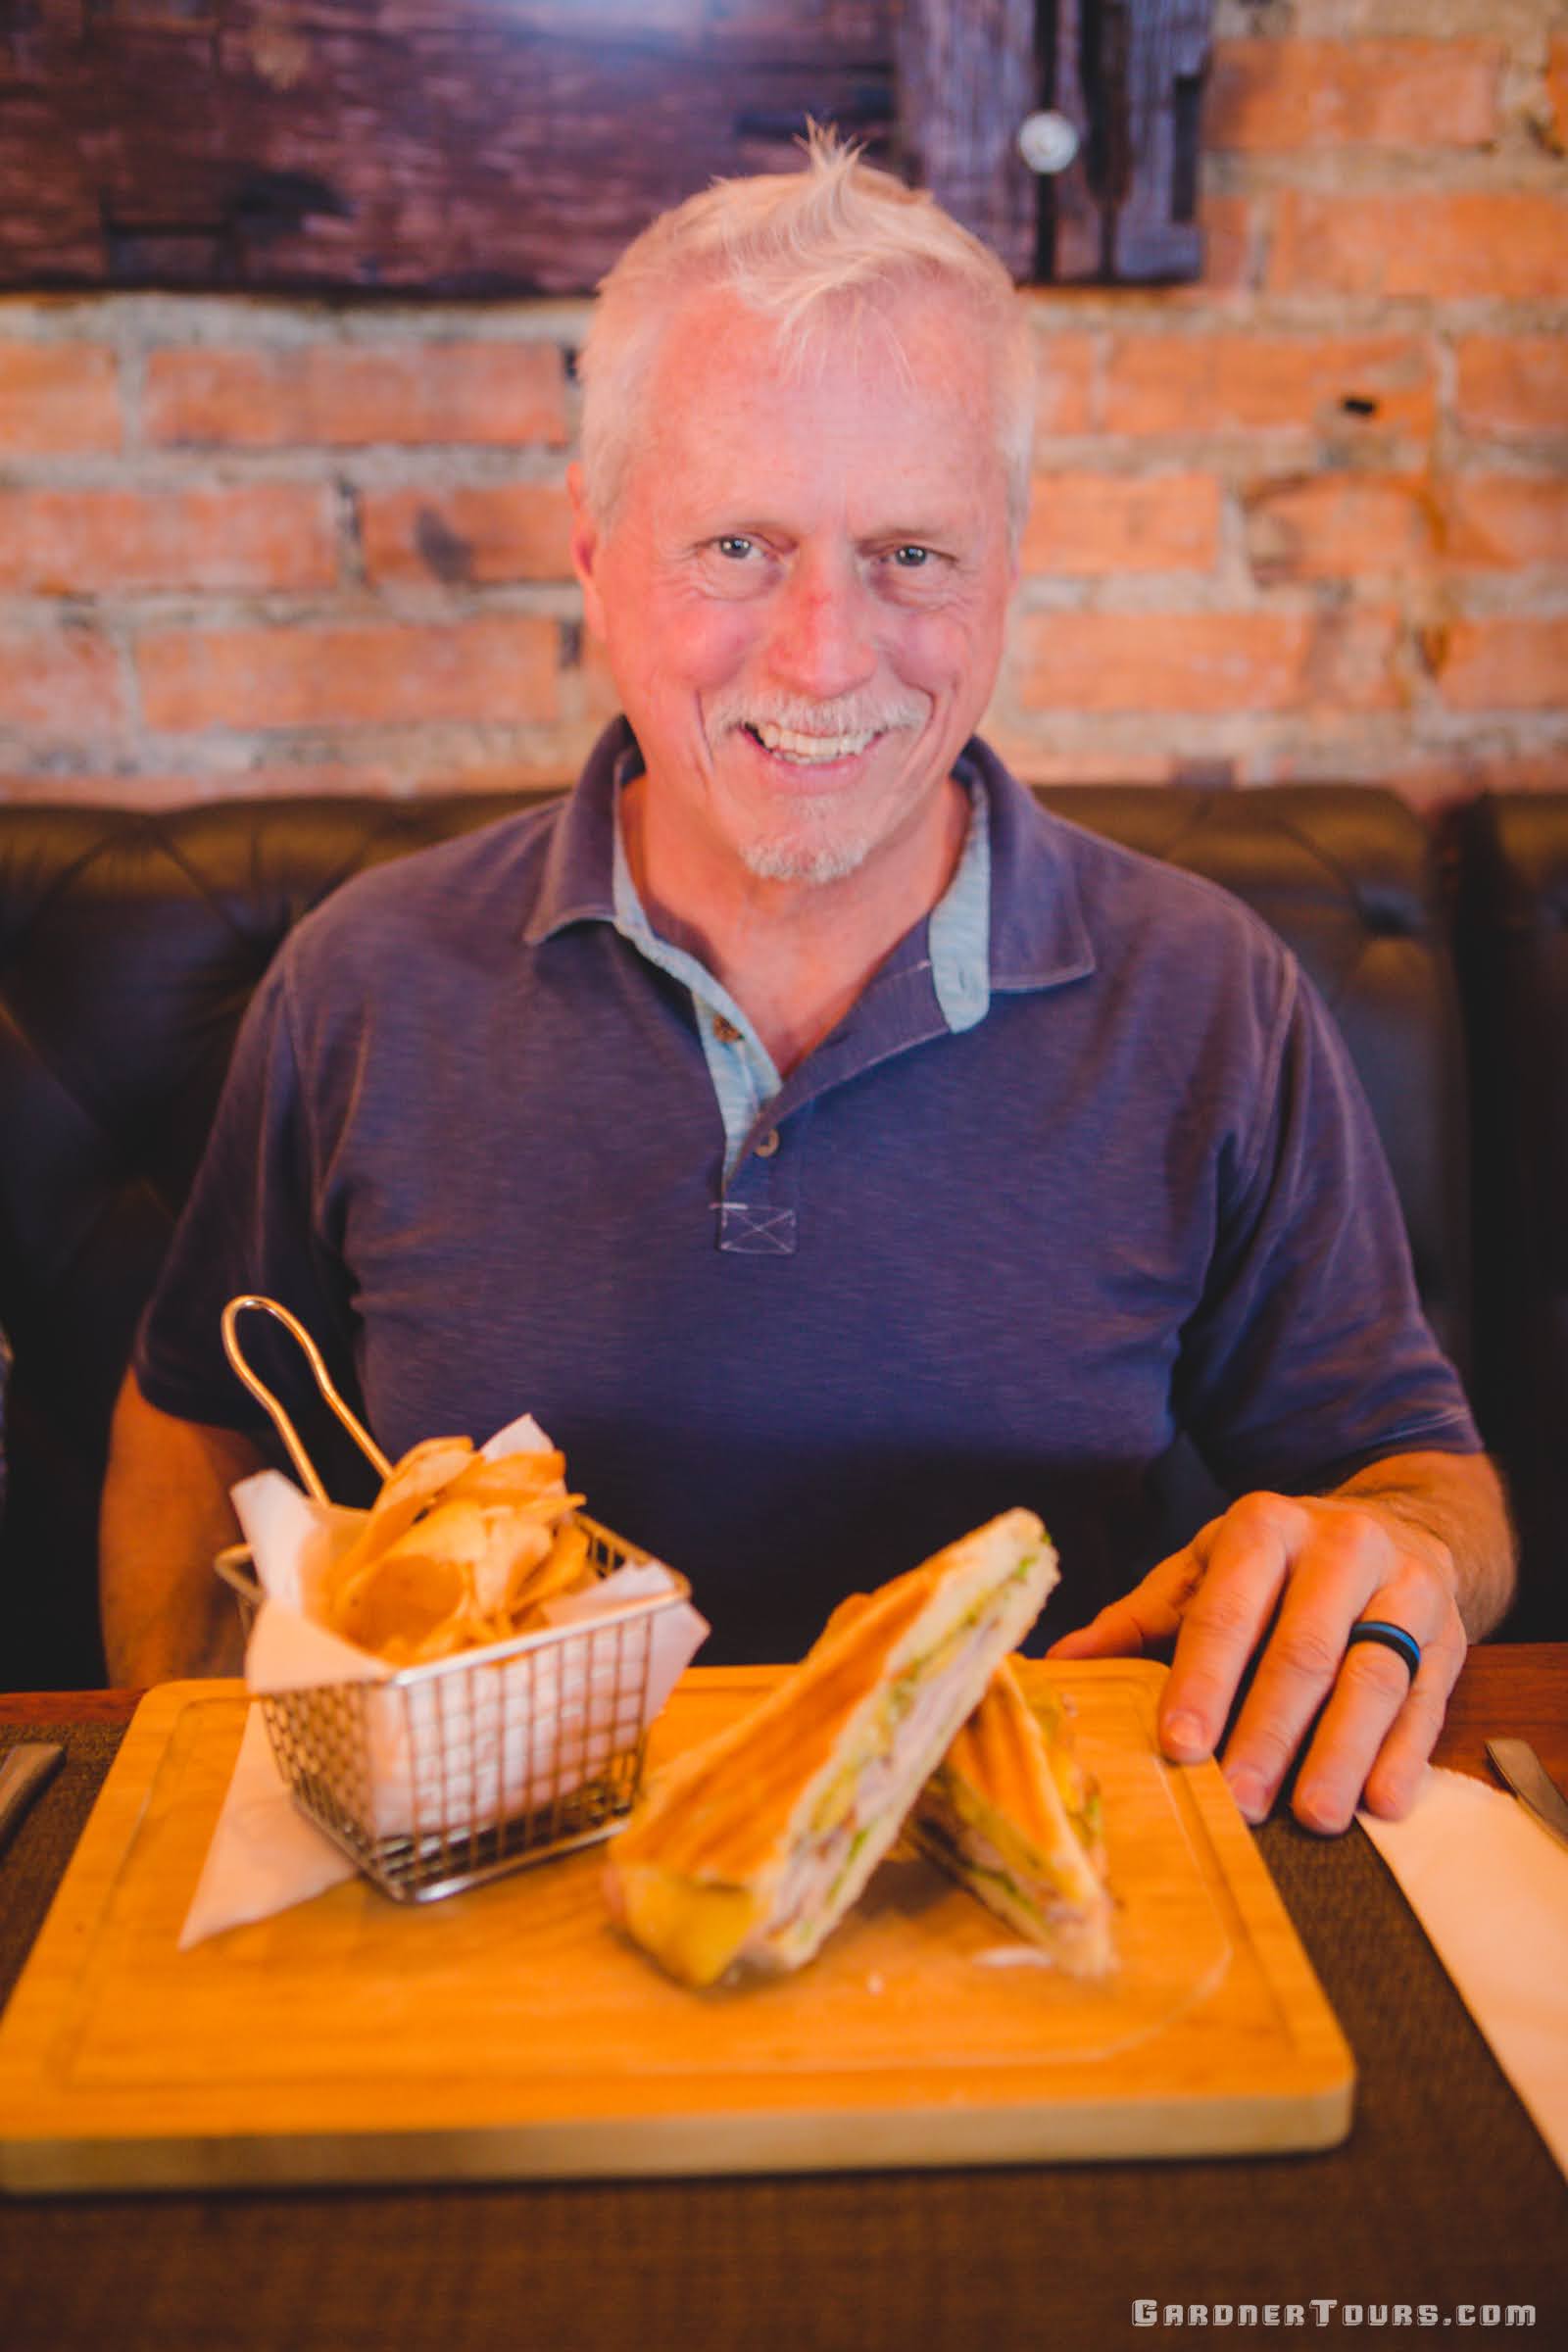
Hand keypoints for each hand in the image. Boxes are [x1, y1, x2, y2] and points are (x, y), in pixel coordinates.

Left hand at [1046, 1485, 1468, 1833]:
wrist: (1398, 1525)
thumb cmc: (1276, 1564)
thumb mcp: (1205, 1570)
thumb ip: (1140, 1618)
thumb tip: (1060, 1662)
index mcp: (1264, 1526)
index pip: (1229, 1610)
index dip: (1205, 1680)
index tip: (1181, 1744)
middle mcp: (1340, 1548)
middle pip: (1303, 1651)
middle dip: (1269, 1731)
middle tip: (1242, 1800)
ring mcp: (1404, 1590)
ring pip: (1372, 1678)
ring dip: (1340, 1753)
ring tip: (1311, 1816)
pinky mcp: (1449, 1637)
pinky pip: (1427, 1702)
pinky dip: (1404, 1757)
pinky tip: (1381, 1804)